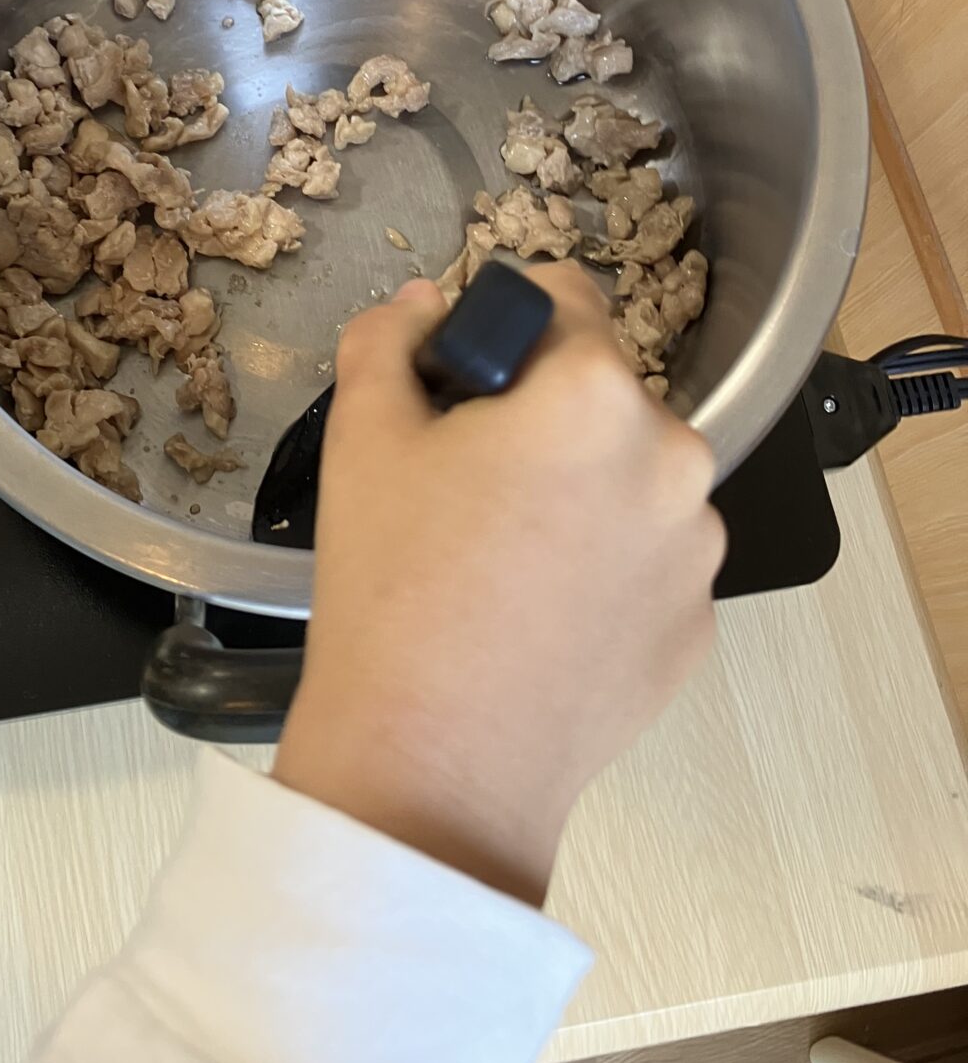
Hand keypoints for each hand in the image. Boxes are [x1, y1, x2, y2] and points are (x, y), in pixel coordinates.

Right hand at [274, 267, 723, 903]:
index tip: (463, 381)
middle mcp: (673, 457)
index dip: (504, 323)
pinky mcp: (699, 625)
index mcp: (596, 393)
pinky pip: (649, 560)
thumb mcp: (363, 437)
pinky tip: (536, 611)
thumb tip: (423, 306)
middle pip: (603, 394)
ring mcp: (696, 549)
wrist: (437, 765)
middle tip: (466, 480)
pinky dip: (604, 567)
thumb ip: (388, 340)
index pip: (565, 297)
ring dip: (583, 489)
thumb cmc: (396, 590)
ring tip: (499, 555)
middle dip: (544, 415)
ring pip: (632, 477)